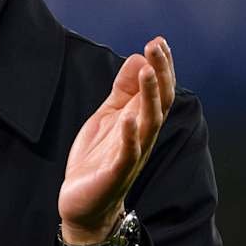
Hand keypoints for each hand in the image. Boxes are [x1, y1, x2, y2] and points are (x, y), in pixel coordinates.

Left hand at [58, 37, 175, 245]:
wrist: (84, 204)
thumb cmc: (98, 159)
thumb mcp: (109, 116)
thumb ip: (122, 91)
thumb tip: (136, 58)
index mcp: (141, 121)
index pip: (159, 90)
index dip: (161, 66)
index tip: (158, 41)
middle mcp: (142, 136)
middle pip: (160, 101)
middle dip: (160, 73)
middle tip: (156, 47)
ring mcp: (132, 154)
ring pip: (149, 123)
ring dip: (150, 97)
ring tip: (148, 71)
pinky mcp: (116, 173)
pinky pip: (128, 154)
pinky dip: (130, 137)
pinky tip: (129, 119)